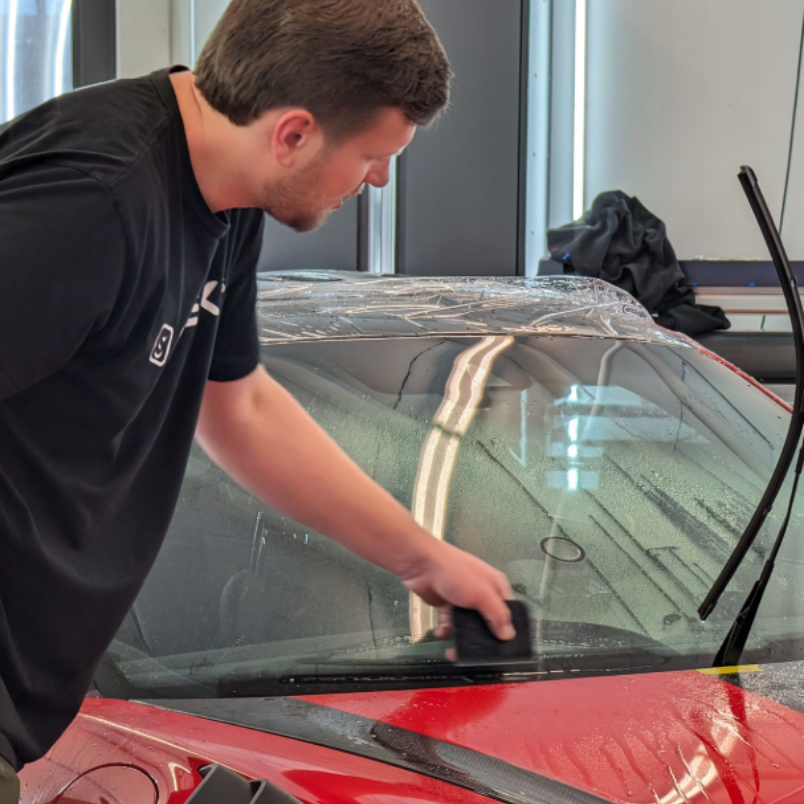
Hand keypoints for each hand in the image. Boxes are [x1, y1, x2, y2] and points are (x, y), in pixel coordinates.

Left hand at [401, 539, 515, 640]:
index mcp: (496, 587)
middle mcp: (482, 594)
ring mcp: (464, 600)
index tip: (505, 650)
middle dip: (481, 639)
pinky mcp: (447, 605)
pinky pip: (451, 623)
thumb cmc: (457, 575)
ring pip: (468, 626)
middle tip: (476, 658)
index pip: (508, 612)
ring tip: (453, 649)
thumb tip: (509, 636)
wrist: (422, 565)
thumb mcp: (482, 593)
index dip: (508, 630)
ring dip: (460, 637)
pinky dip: (446, 630)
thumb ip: (497, 615)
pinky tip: (440, 633)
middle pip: (487, 622)